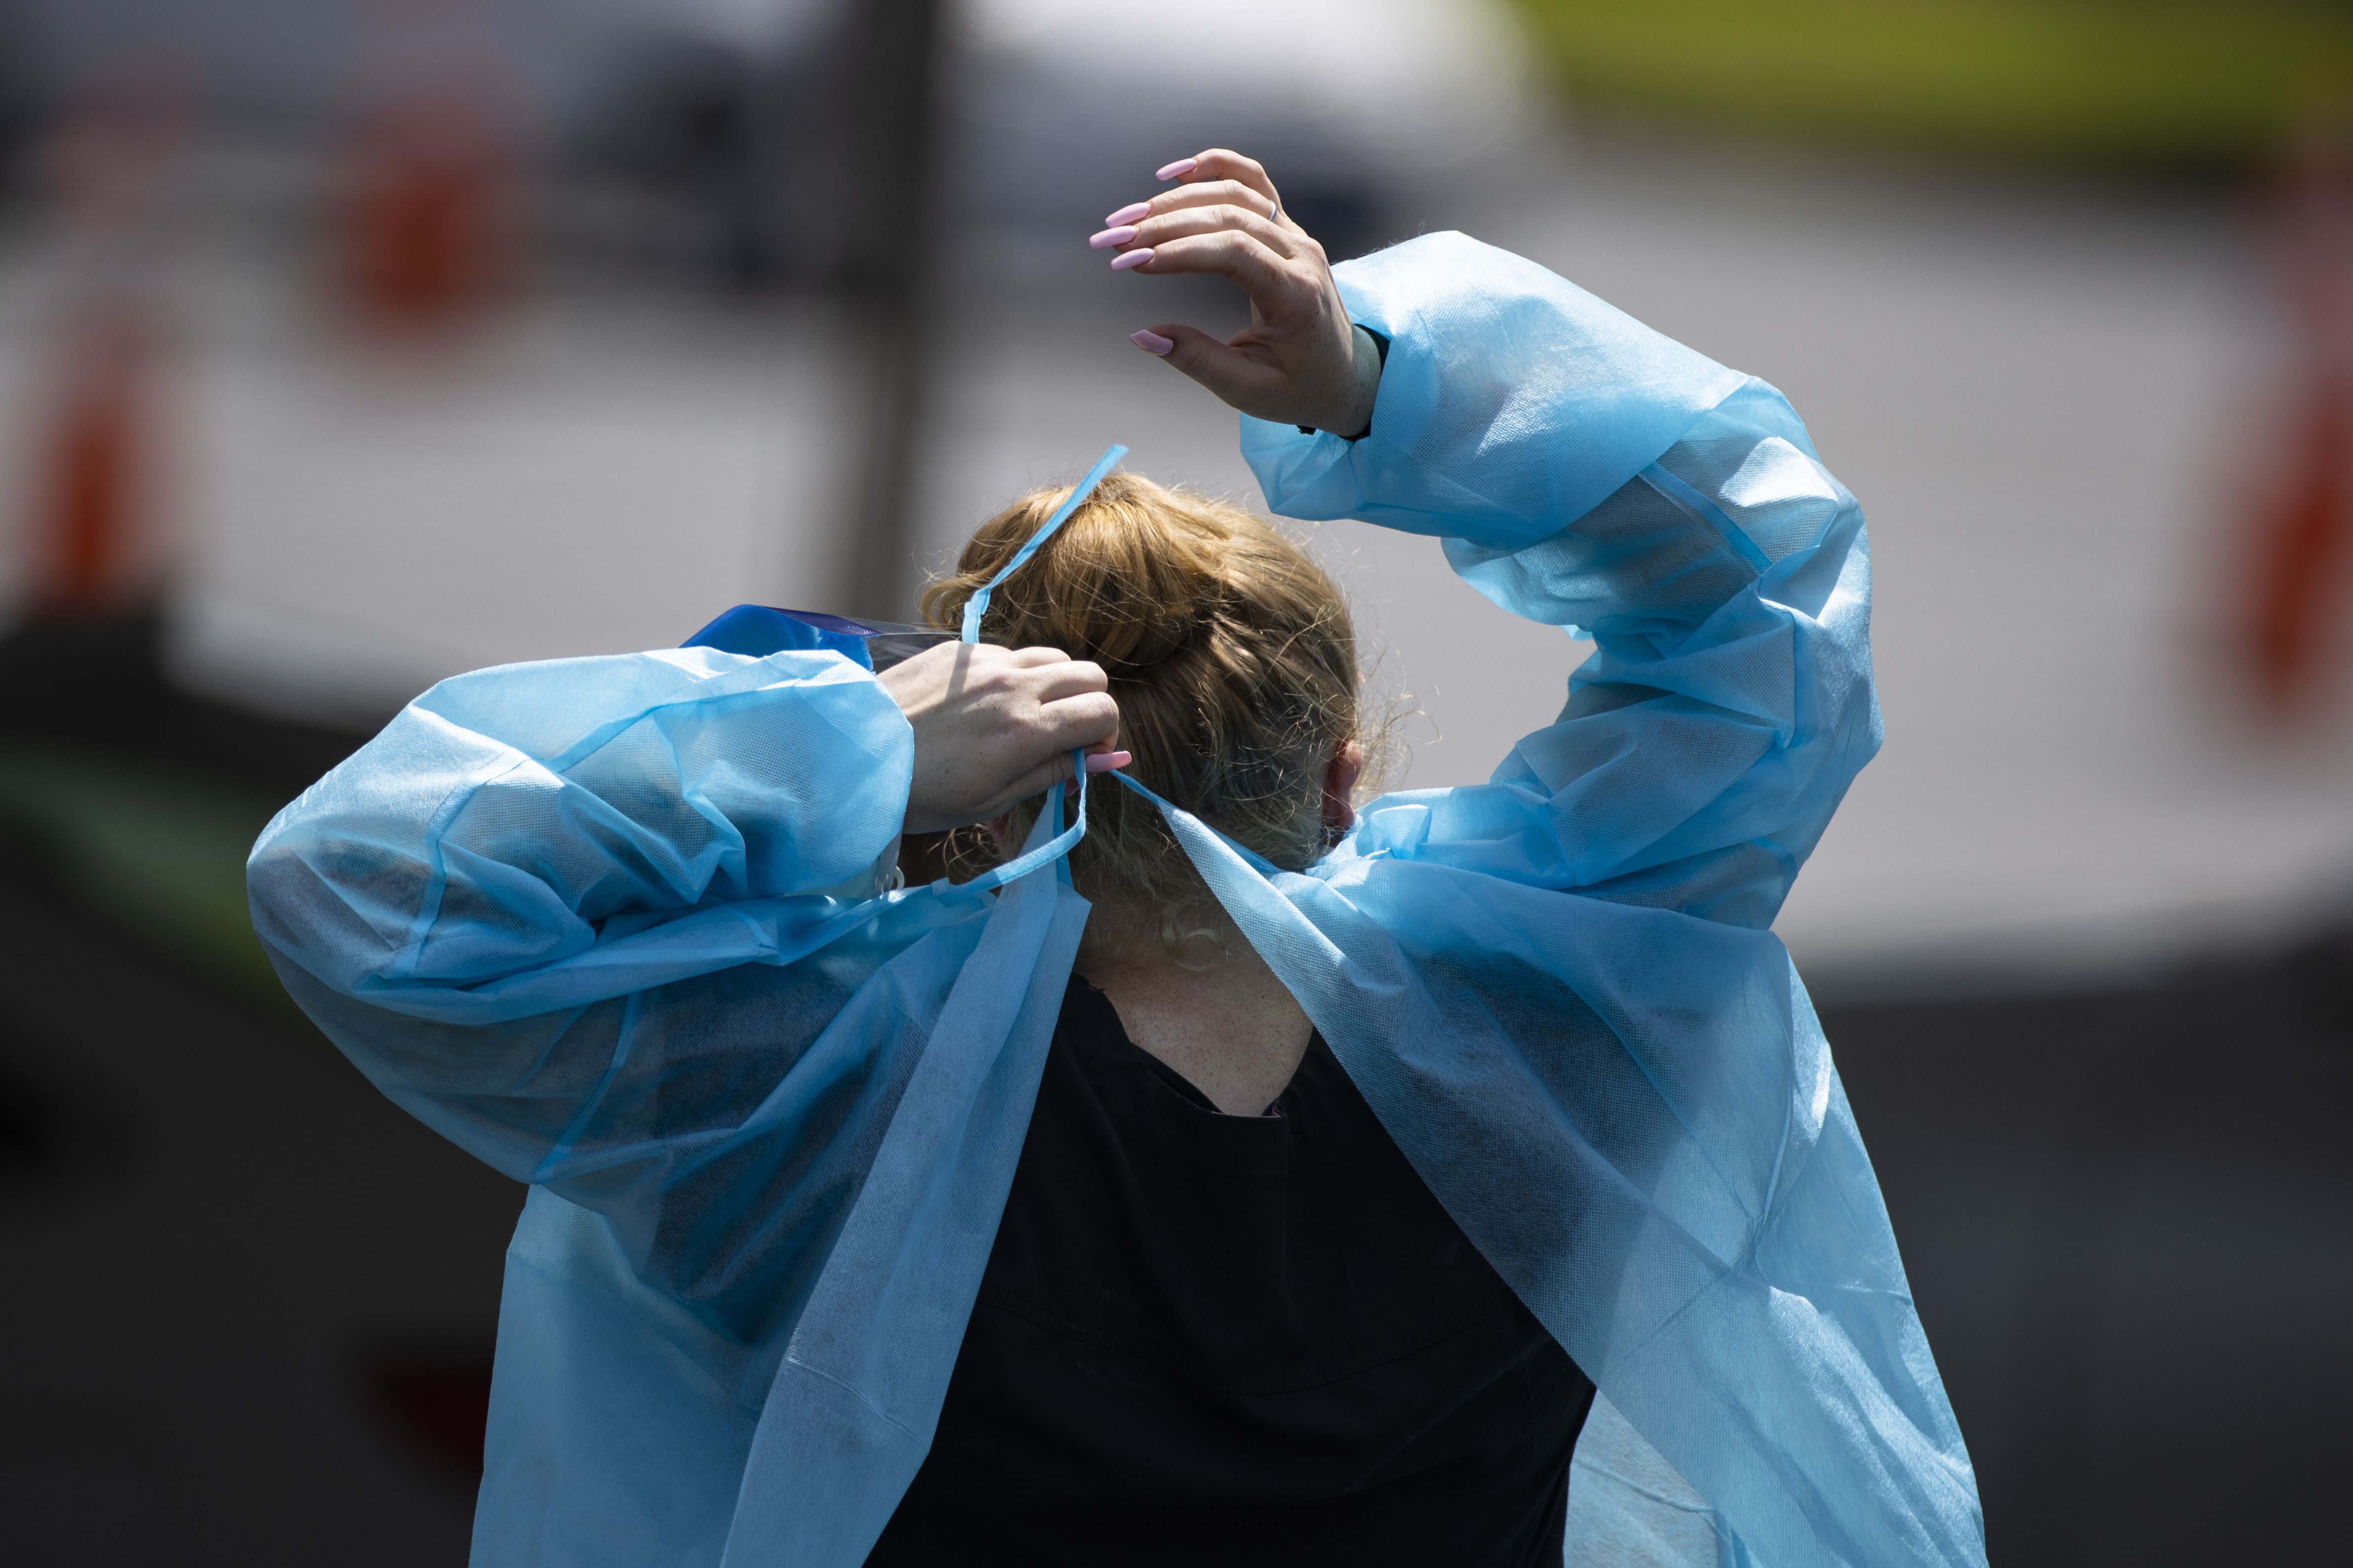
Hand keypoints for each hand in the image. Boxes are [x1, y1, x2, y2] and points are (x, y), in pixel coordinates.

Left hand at [877, 641, 1126, 833]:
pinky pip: (1006, 652)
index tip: (1084, 755)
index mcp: (1025, 731)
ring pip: (1051, 656)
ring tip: (1025, 716)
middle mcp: (1012, 685)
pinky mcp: (956, 650)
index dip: (1105, 735)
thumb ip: (1057, 772)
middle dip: (1089, 704)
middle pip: (1089, 674)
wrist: (853, 761)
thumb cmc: (923, 795)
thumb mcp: (994, 800)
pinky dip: (1011, 674)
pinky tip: (981, 704)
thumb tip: (1114, 759)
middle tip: (1064, 734)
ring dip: (1054, 685)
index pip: (1103, 710)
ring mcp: (983, 662)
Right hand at [1091, 149, 1379, 435]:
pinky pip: (1253, 184)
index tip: (1131, 263)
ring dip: (1177, 201)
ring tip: (1127, 219)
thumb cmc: (1297, 387)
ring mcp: (1295, 235)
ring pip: (1234, 195)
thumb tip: (1142, 336)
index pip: (1234, 252)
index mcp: (1296, 295)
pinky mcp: (1286, 229)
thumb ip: (1197, 360)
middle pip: (1228, 218)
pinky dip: (1215, 169)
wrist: (1343, 375)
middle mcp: (1300, 254)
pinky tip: (1174, 174)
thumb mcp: (1247, 389)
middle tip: (1111, 241)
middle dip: (1163, 226)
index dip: (1179, 251)